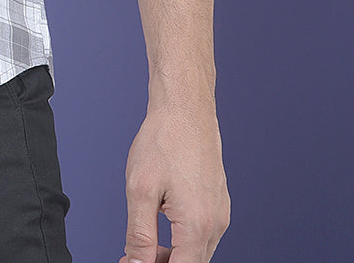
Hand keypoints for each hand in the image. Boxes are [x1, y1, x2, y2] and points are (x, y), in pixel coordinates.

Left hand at [118, 100, 228, 262]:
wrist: (185, 106)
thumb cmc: (164, 139)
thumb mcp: (141, 189)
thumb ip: (140, 236)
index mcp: (198, 225)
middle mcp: (216, 223)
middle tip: (133, 255)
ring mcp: (220, 213)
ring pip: (198, 252)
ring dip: (173, 254)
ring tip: (145, 241)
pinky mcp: (218, 203)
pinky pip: (202, 234)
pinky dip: (183, 239)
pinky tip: (162, 223)